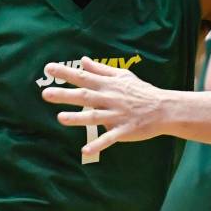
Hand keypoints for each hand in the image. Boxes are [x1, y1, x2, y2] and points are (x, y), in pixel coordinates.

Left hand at [42, 57, 164, 155]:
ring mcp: (117, 115)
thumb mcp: (122, 75)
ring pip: (94, 117)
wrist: (163, 108)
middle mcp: (110, 99)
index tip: (48, 68)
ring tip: (60, 118)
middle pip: (85, 96)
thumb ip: (101, 69)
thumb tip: (83, 61)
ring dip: (78, 118)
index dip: (66, 73)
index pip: (83, 77)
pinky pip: (109, 138)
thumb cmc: (142, 91)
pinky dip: (98, 144)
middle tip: (46, 94)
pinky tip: (85, 150)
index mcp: (108, 85)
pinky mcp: (124, 130)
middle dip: (65, 95)